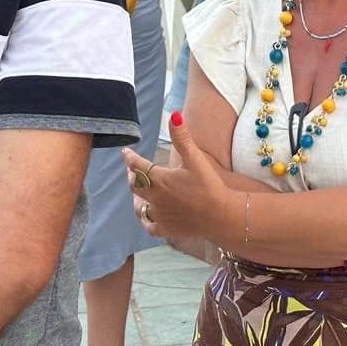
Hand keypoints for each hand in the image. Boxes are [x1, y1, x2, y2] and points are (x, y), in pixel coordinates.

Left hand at [124, 115, 231, 241]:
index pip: (136, 166)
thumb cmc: (208, 185)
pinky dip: (146, 220)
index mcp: (159, 179)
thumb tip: (174, 115)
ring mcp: (159, 215)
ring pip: (139, 208)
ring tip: (138, 194)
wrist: (220, 215)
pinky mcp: (166, 229)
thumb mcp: (195, 158)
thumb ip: (182, 138)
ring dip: (136, 198)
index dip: (129, 157)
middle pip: (135, 186)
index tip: (126, 152)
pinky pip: (149, 226)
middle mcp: (154, 198)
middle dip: (132, 176)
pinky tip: (149, 216)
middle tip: (132, 171)